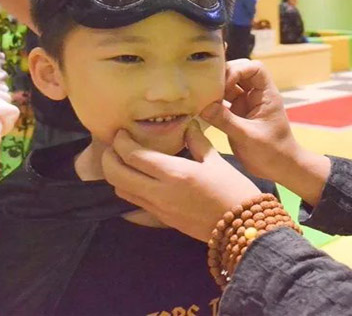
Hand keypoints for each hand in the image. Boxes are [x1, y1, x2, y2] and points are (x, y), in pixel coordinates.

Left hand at [102, 121, 261, 241]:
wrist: (241, 227)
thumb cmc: (232, 189)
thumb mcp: (216, 161)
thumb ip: (197, 141)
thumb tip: (188, 125)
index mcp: (174, 173)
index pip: (133, 156)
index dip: (121, 142)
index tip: (120, 132)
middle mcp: (159, 192)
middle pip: (117, 175)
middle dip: (109, 158)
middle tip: (115, 146)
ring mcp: (158, 208)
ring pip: (121, 191)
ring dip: (116, 174)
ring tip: (124, 161)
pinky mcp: (161, 219)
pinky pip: (134, 202)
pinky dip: (129, 188)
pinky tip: (138, 179)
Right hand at [200, 59, 300, 182]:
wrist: (279, 169)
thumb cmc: (272, 152)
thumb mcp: (248, 137)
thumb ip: (227, 121)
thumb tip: (204, 106)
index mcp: (267, 95)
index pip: (254, 68)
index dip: (238, 70)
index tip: (225, 85)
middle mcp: (256, 96)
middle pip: (239, 73)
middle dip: (222, 77)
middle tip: (206, 87)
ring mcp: (246, 105)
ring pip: (228, 87)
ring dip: (215, 90)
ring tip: (199, 96)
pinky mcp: (237, 115)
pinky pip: (222, 103)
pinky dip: (212, 103)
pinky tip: (200, 108)